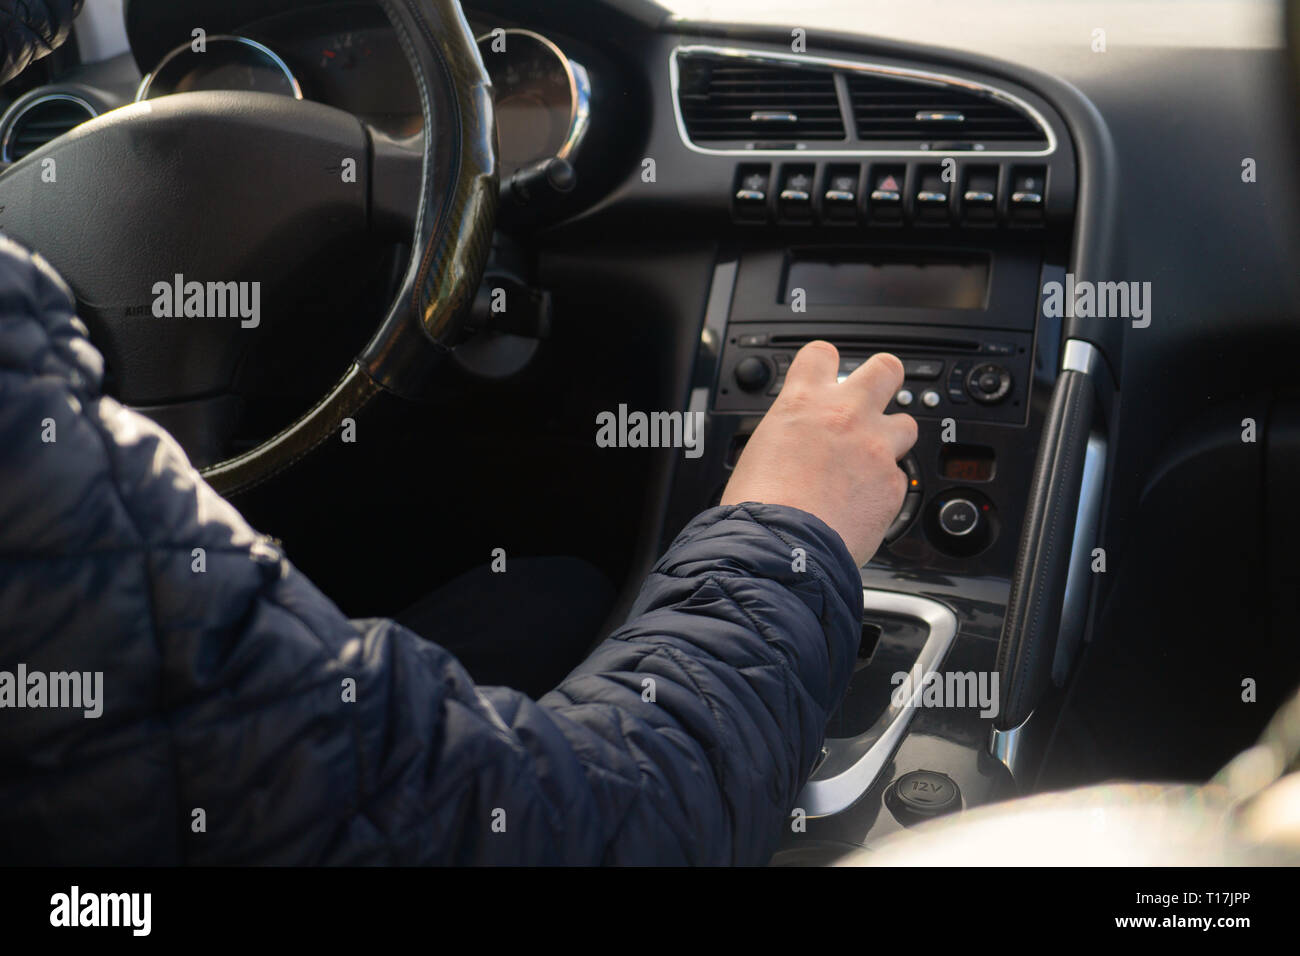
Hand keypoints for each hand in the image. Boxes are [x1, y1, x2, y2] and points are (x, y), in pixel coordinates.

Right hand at [721, 342, 917, 566]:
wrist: (780, 546)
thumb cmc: (759, 506)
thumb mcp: (760, 451)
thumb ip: (791, 435)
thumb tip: (799, 442)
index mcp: (802, 403)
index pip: (822, 355)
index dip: (827, 365)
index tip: (829, 376)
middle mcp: (845, 416)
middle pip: (885, 369)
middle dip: (883, 379)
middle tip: (874, 397)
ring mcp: (875, 448)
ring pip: (906, 423)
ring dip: (891, 438)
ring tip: (871, 461)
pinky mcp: (893, 484)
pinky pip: (898, 477)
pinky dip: (884, 489)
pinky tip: (863, 504)